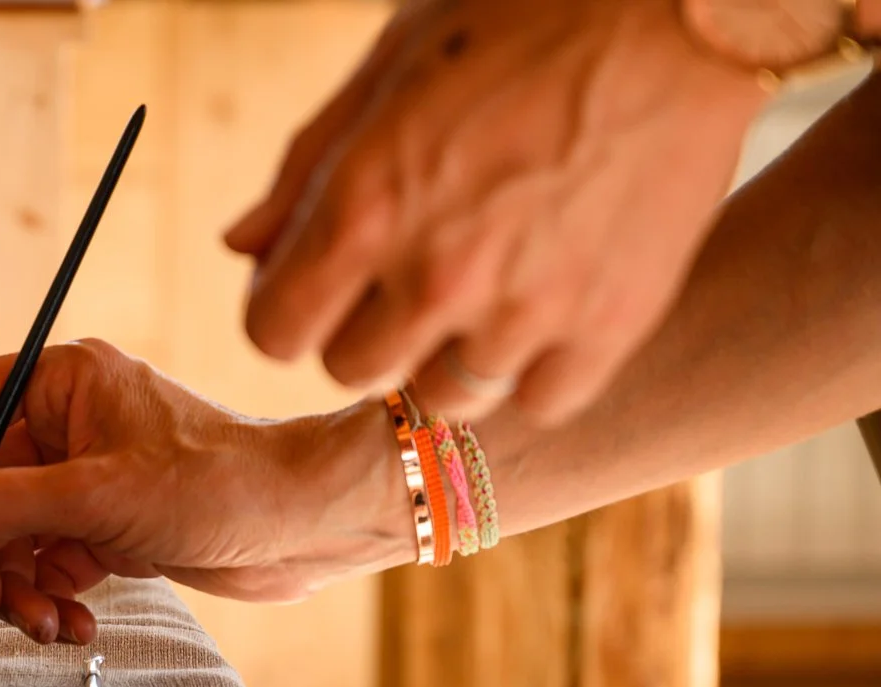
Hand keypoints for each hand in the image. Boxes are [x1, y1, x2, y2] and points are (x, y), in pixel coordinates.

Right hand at [0, 340, 413, 643]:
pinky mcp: (107, 527)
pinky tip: (73, 623)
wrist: (303, 524)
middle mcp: (66, 425)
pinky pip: (47, 566)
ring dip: (14, 588)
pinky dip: (50, 600)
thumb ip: (7, 507)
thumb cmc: (224, 482)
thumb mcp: (98, 494)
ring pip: (9, 536)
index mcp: (61, 383)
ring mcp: (85, 480)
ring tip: (41, 622)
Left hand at [226, 0, 766, 421]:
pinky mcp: (610, 327)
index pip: (273, 332)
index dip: (287, 307)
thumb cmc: (523, 15)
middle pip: (350, 371)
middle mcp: (438, 274)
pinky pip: (537, 402)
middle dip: (363, 328)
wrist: (687, 6)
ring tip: (481, 288)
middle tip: (408, 274)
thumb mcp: (389, 67)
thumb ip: (305, 170)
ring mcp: (527, 309)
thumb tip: (241, 251)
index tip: (319, 283)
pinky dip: (532, 370)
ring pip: (440, 397)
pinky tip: (543, 310)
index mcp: (366, 205)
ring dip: (445, 355)